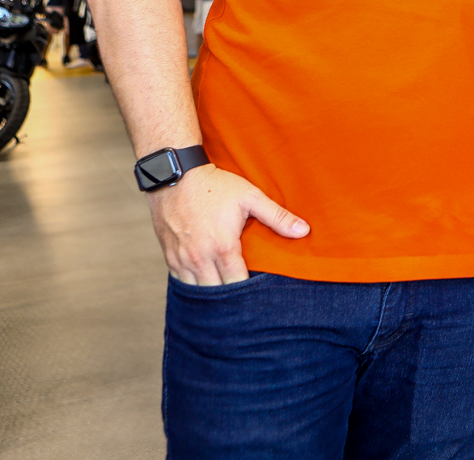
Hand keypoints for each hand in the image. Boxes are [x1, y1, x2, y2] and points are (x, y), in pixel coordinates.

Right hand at [147, 164, 309, 284]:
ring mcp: (181, 258)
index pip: (237, 284)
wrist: (175, 176)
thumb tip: (304, 231)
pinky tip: (206, 283)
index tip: (259, 292)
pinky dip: (193, 285)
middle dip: (231, 297)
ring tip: (226, 294)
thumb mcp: (250, 197)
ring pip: (196, 290)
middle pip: (216, 292)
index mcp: (222, 247)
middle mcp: (199, 258)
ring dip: (211, 293)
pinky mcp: (168, 255)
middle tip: (246, 298)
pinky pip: (180, 281)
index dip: (249, 292)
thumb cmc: (215, 186)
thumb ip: (278, 217)